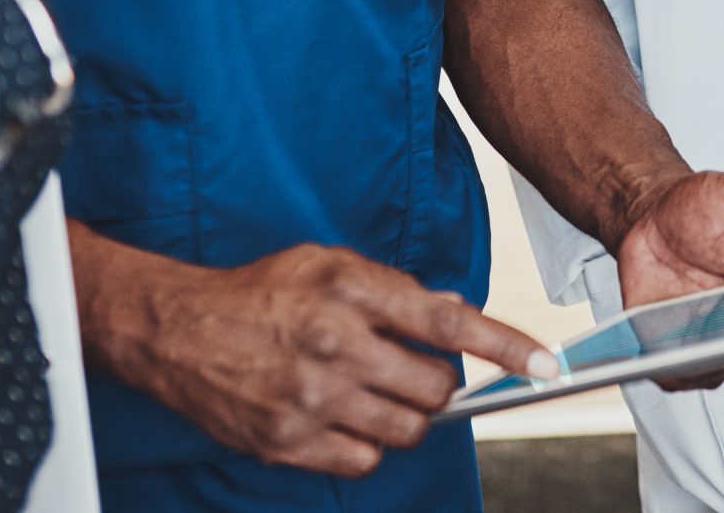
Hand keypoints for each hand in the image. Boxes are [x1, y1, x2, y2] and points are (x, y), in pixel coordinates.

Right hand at [81, 235, 557, 477]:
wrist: (179, 331)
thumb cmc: (261, 292)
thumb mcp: (330, 265)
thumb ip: (395, 289)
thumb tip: (454, 311)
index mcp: (351, 289)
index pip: (449, 320)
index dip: (505, 345)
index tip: (544, 363)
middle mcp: (335, 344)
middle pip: (436, 388)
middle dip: (440, 384)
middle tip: (416, 371)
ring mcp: (312, 398)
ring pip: (406, 429)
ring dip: (405, 415)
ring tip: (371, 390)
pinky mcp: (289, 441)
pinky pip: (364, 459)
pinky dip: (366, 443)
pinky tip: (342, 416)